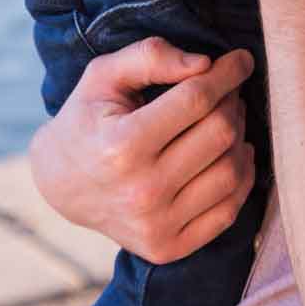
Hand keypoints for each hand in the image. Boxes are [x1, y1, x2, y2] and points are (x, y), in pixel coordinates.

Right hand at [29, 36, 254, 262]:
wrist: (61, 184)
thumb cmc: (88, 119)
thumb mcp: (104, 75)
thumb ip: (150, 57)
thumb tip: (204, 64)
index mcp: (121, 146)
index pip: (196, 100)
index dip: (226, 74)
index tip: (242, 60)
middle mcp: (140, 191)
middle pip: (220, 134)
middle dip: (232, 103)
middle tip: (227, 92)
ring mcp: (156, 225)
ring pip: (232, 171)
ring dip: (240, 137)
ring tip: (227, 120)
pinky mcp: (168, 248)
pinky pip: (229, 210)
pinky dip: (242, 177)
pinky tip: (232, 154)